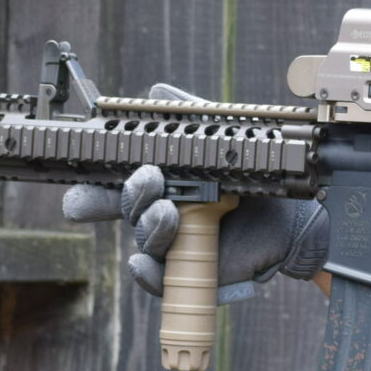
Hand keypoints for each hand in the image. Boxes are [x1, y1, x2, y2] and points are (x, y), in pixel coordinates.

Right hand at [61, 79, 327, 300]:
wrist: (292, 218)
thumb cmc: (251, 180)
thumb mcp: (222, 144)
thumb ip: (190, 120)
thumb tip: (157, 92)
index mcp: (157, 183)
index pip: (110, 184)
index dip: (89, 186)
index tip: (78, 185)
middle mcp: (157, 213)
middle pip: (120, 209)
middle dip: (116, 198)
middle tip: (146, 182)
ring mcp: (171, 245)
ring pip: (142, 239)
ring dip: (149, 224)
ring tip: (169, 210)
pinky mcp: (188, 272)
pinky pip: (157, 279)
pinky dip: (147, 271)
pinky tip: (144, 262)